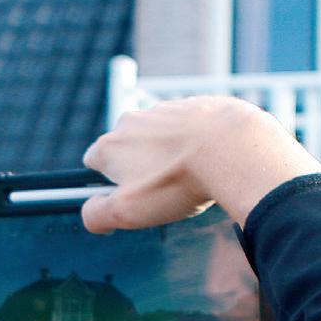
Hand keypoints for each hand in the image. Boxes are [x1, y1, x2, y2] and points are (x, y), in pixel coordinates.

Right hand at [80, 96, 320, 233]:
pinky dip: (196, 142)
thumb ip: (96, 216)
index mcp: (110, 145)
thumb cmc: (176, 182)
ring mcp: (164, 109)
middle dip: (141, 168)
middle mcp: (131, 120)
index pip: (94, 161)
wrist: (231, 147)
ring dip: (169, 155)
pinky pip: (189, 127)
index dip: (109, 183)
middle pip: (128, 149)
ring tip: (191, 175)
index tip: (132, 197)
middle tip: (166, 190)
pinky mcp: (195, 104)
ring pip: (160, 138)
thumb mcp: (128, 212)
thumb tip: (90, 212)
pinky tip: (211, 159)